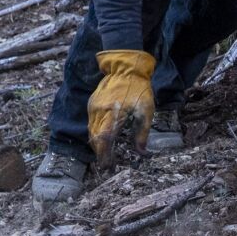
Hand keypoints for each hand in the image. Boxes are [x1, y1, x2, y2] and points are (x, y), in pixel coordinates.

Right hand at [88, 50, 156, 166]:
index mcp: (113, 114)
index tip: (107, 166)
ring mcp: (94, 107)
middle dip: (100, 153)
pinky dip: (95, 134)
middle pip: (95, 138)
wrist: (126, 69)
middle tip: (106, 164)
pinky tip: (101, 138)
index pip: (104, 140)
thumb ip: (142, 133)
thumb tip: (141, 152)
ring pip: (91, 131)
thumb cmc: (138, 90)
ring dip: (96, 144)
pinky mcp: (92, 103)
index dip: (104, 155)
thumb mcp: (146, 112)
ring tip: (103, 155)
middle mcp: (99, 112)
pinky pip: (90, 123)